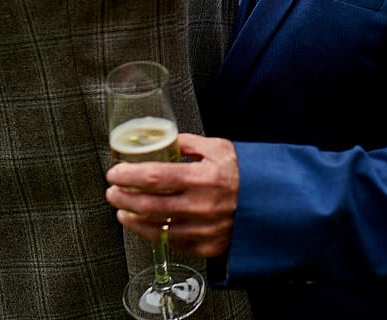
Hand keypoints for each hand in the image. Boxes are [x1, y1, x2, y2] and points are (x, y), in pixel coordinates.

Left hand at [106, 133, 239, 258]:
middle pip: (148, 204)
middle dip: (123, 197)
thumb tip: (164, 140)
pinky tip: (142, 225)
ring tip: (121, 209)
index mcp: (203, 177)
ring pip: (155, 227)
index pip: (155, 177)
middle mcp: (201, 205)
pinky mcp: (206, 246)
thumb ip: (190, 143)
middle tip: (112, 190)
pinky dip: (151, 233)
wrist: (274, 204)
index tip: (115, 172)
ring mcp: (202, 229)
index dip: (129, 175)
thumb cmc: (246, 174)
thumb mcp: (221, 148)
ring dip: (131, 218)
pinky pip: (170, 242)